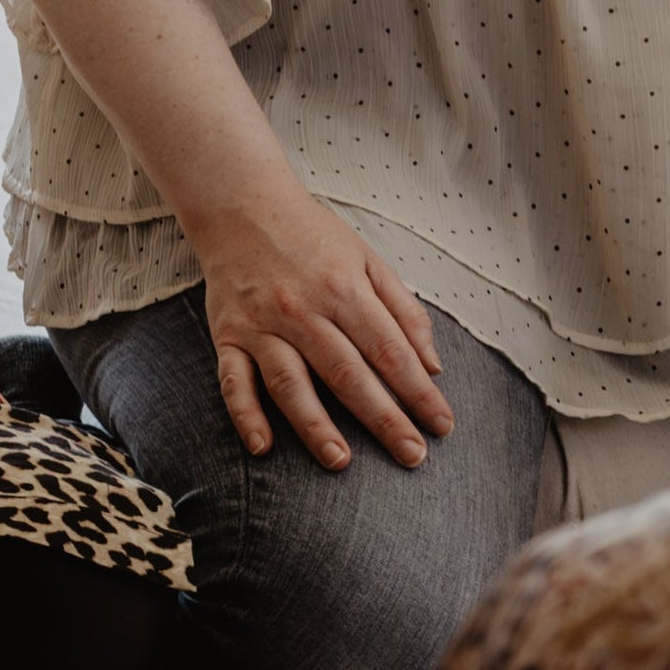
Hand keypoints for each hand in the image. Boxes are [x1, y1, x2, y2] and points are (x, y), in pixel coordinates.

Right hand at [180, 183, 453, 472]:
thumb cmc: (314, 237)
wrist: (242, 208)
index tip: (442, 425)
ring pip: (290, 384)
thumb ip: (405, 312)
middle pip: (348, 374)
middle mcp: (303, 311)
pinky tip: (264, 447)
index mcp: (346, 291)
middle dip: (384, 419)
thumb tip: (433, 365)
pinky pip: (233, 381)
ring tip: (342, 462)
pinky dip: (245, 415)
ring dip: (316, 426)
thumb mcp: (370, 261)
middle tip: (412, 456)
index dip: (419, 392)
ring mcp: (261, 325)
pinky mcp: (227, 335)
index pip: (391, 352)